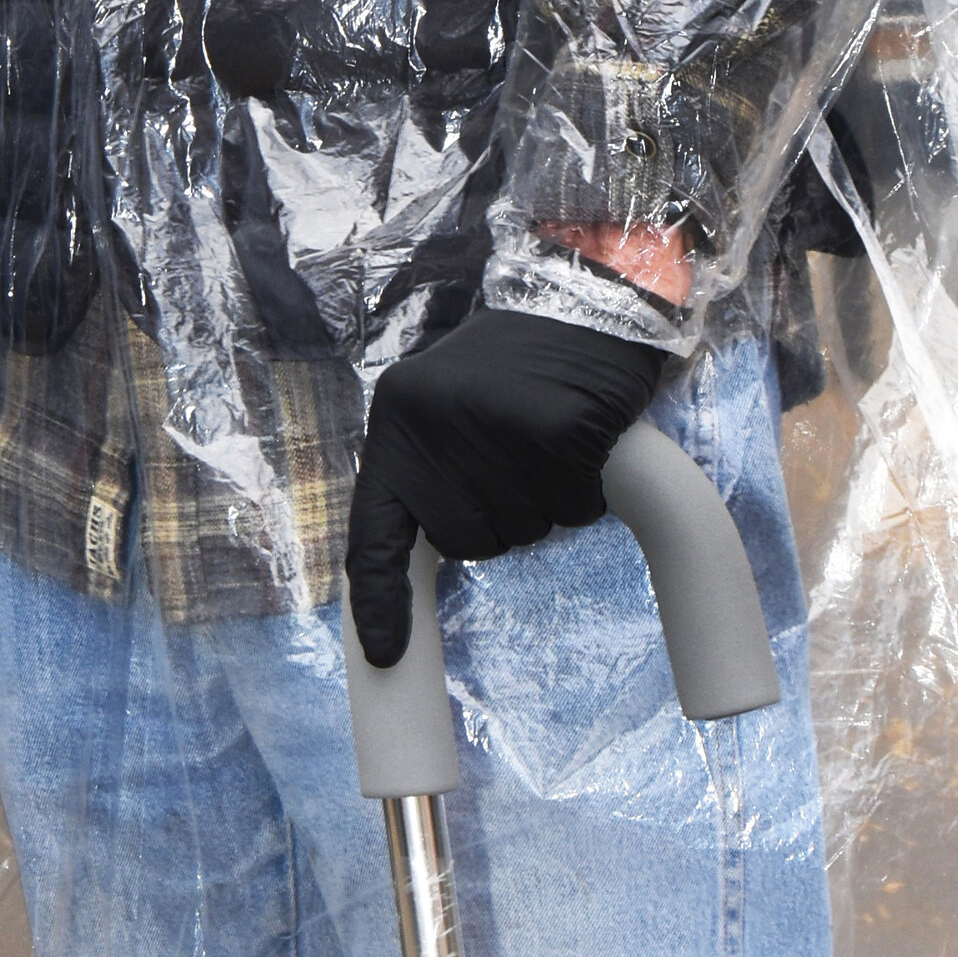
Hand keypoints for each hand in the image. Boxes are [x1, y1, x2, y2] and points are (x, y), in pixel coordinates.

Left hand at [345, 309, 667, 666]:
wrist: (581, 301)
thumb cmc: (513, 372)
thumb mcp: (443, 410)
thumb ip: (426, 472)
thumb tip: (421, 555)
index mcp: (397, 419)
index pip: (376, 529)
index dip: (379, 600)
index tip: (385, 655)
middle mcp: (436, 420)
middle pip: (466, 541)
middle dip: (497, 522)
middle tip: (516, 464)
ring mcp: (498, 423)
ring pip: (522, 530)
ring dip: (543, 505)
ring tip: (546, 445)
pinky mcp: (559, 428)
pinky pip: (570, 508)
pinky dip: (581, 493)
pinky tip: (580, 445)